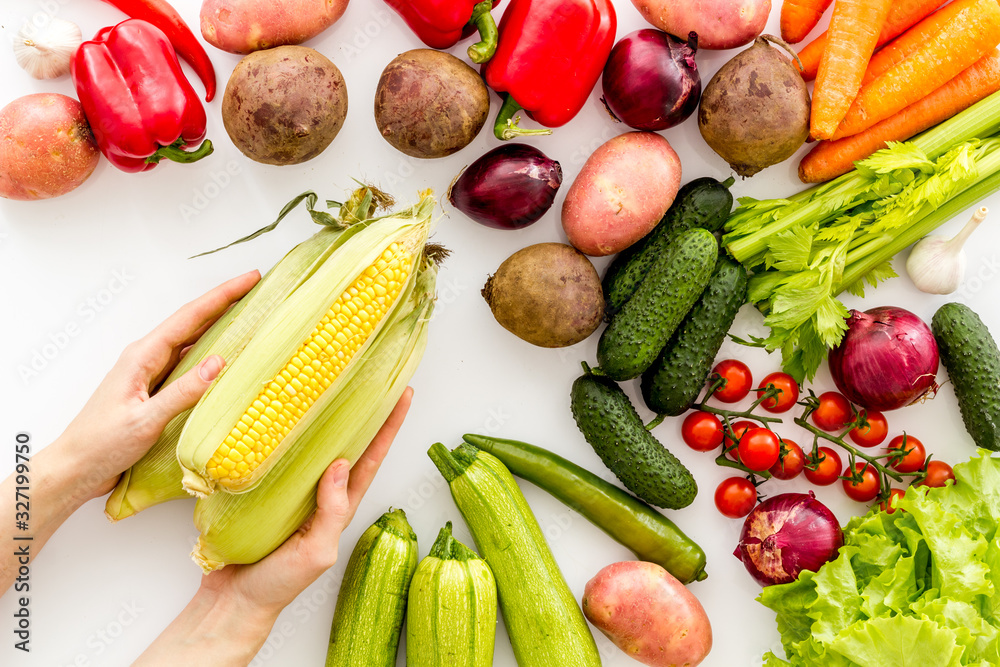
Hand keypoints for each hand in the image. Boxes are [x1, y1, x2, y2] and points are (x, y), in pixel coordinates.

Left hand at [51, 269, 260, 501]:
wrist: (75, 469)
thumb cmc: (101, 445)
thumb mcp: (145, 420)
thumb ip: (183, 392)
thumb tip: (220, 362)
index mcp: (142, 356)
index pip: (190, 317)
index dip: (222, 296)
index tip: (250, 279)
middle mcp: (147, 359)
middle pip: (193, 323)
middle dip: (225, 303)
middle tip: (257, 289)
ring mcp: (151, 375)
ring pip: (192, 343)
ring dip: (220, 328)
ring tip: (249, 317)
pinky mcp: (155, 392)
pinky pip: (188, 366)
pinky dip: (210, 356)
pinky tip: (226, 359)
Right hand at [200, 386, 413, 612]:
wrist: (232, 602)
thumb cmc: (278, 584)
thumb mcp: (316, 551)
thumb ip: (332, 512)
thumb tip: (340, 463)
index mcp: (340, 505)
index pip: (371, 458)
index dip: (388, 427)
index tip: (404, 395)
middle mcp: (320, 492)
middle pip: (348, 443)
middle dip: (364, 412)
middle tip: (375, 376)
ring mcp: (293, 490)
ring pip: (315, 445)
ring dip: (326, 416)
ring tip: (336, 383)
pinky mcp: (265, 490)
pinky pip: (280, 456)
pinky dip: (285, 433)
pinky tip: (283, 413)